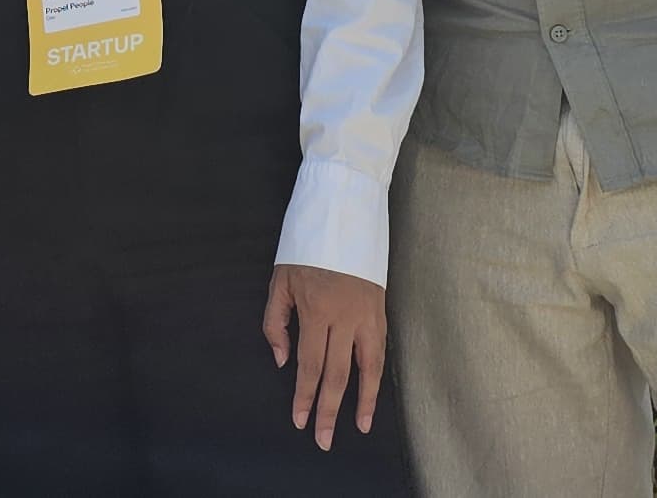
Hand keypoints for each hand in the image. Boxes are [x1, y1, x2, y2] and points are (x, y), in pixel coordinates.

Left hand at [263, 264, 386, 449]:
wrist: (344, 216)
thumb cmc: (305, 249)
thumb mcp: (279, 281)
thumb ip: (276, 323)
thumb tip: (283, 361)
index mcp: (316, 311)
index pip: (309, 365)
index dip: (304, 396)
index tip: (299, 420)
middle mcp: (344, 318)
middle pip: (336, 374)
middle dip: (328, 410)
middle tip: (323, 440)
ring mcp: (366, 316)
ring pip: (366, 368)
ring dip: (362, 402)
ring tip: (358, 428)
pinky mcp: (380, 312)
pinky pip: (379, 352)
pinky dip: (376, 378)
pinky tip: (372, 396)